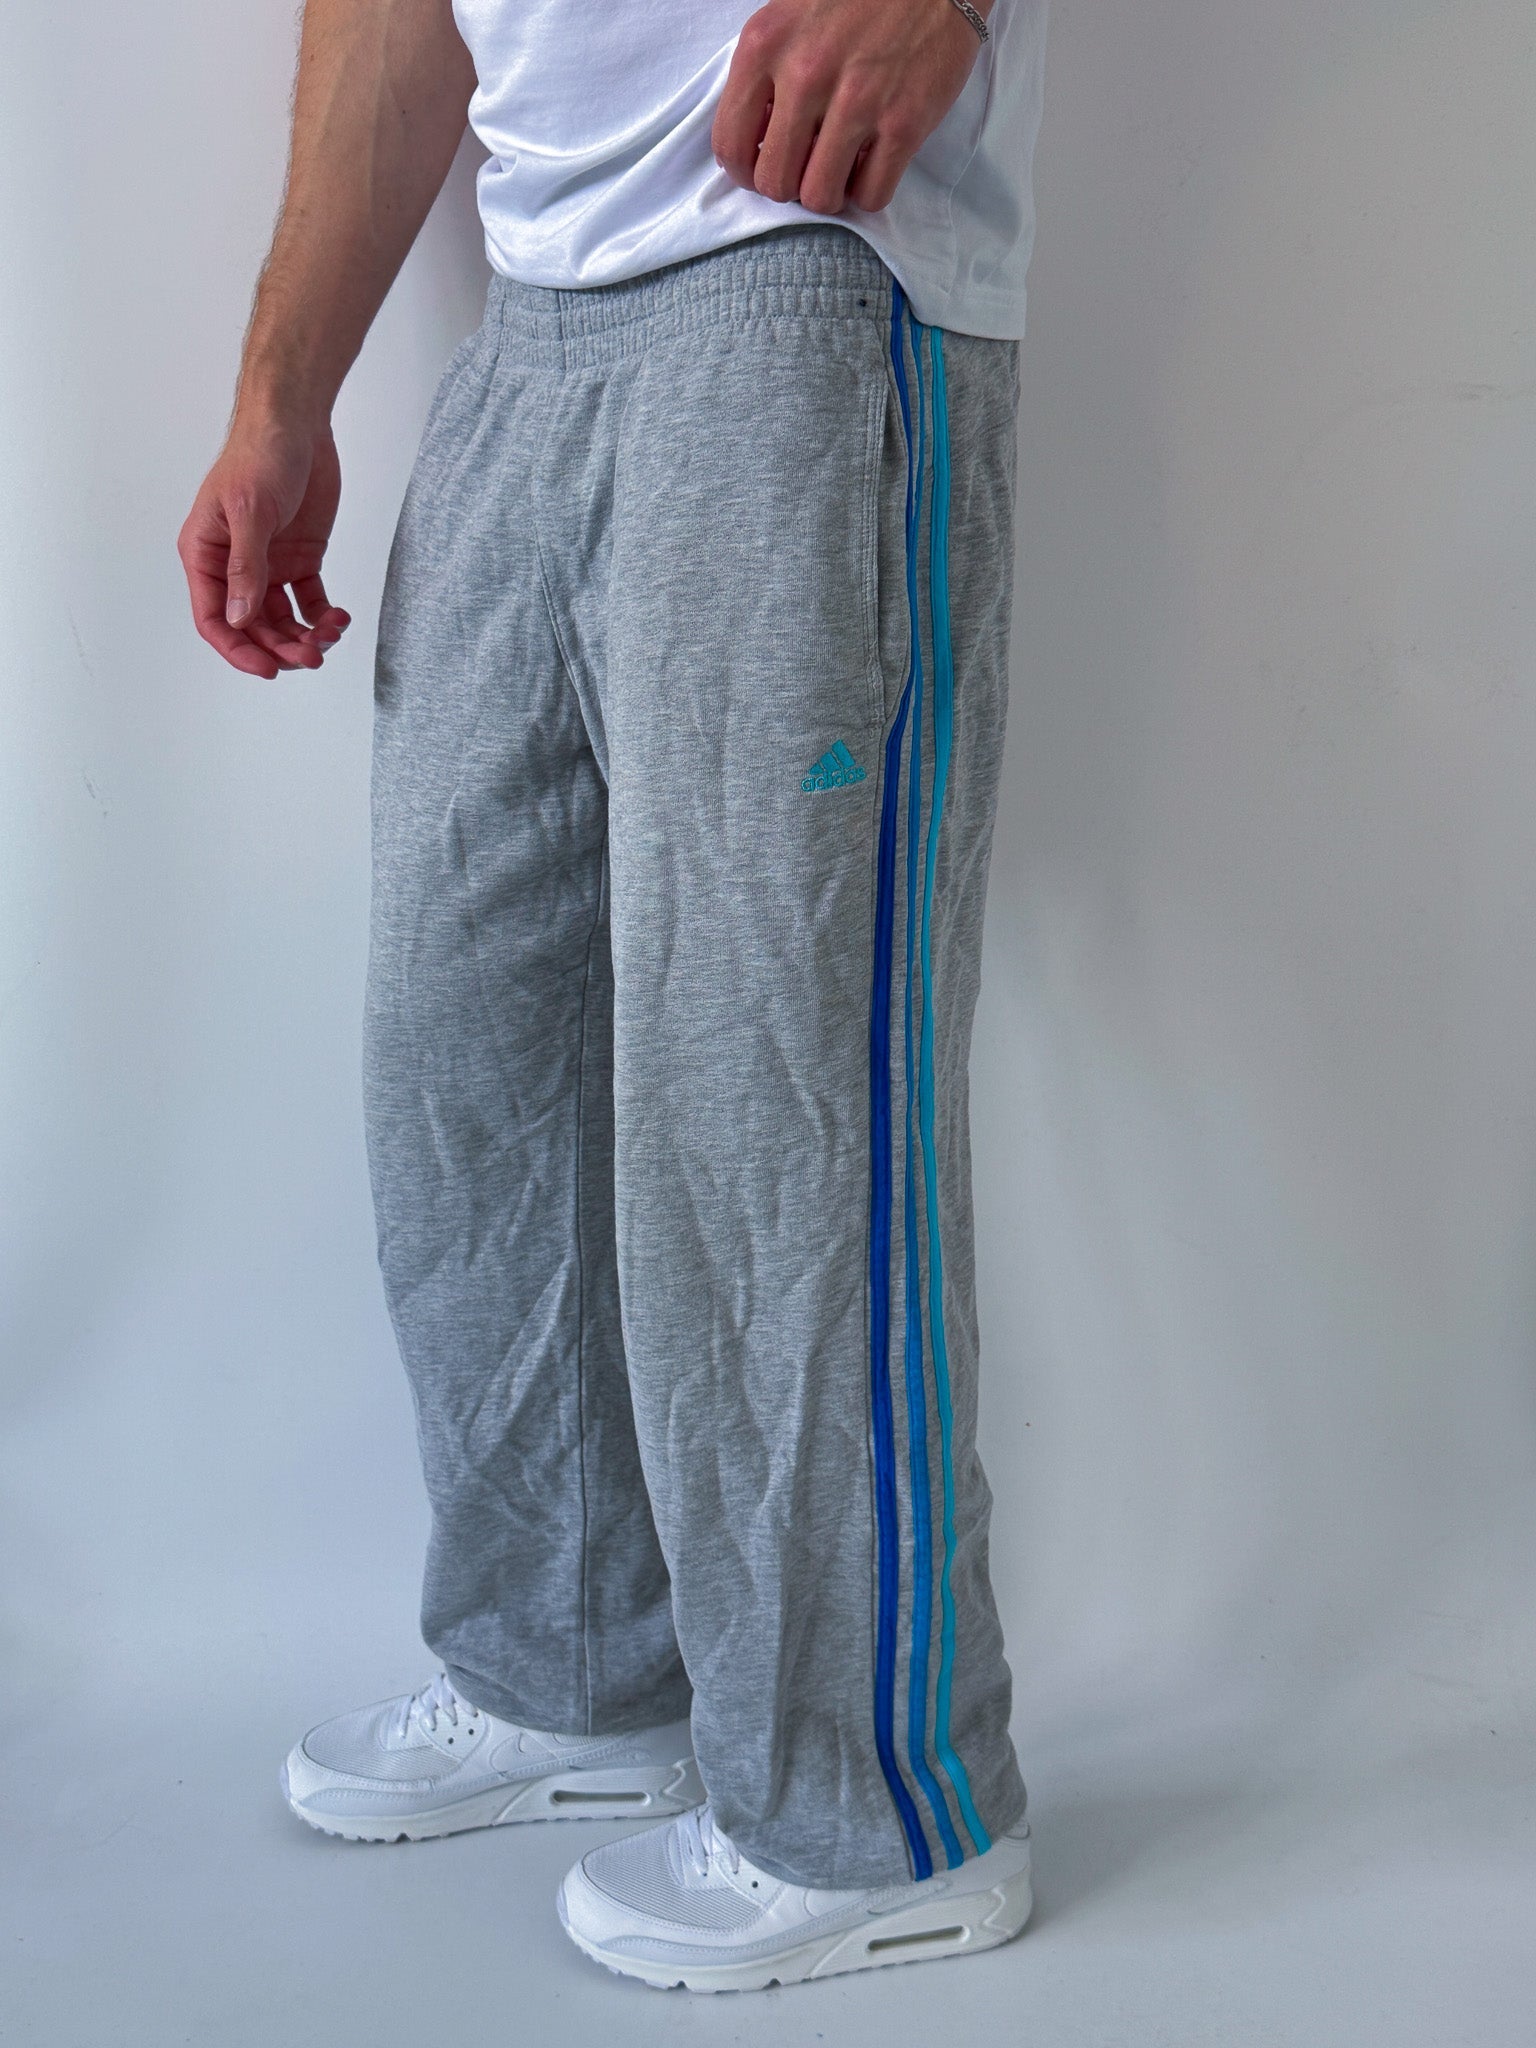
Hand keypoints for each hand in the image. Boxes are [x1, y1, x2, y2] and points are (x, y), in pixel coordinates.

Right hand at [178, 416, 351, 679]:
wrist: (296, 423)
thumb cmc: (259, 455)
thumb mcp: (250, 512)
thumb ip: (246, 568)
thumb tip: (239, 619)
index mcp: (205, 555)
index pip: (213, 618)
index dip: (238, 650)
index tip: (269, 670)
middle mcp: (233, 566)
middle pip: (252, 627)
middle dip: (281, 648)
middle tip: (313, 657)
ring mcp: (268, 564)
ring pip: (283, 620)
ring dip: (305, 637)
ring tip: (330, 635)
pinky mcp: (300, 558)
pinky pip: (309, 601)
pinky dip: (323, 616)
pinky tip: (339, 618)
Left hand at [712, 0, 986, 217]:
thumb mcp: (790, 15)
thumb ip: (764, 71)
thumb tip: (755, 139)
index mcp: (766, 44)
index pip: (730, 144)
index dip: (746, 172)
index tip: (766, 167)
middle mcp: (806, 73)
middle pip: (774, 182)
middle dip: (789, 187)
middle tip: (808, 168)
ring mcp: (857, 100)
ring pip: (820, 197)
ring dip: (830, 194)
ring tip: (842, 169)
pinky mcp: (904, 123)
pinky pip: (872, 195)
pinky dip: (870, 191)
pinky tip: (873, 164)